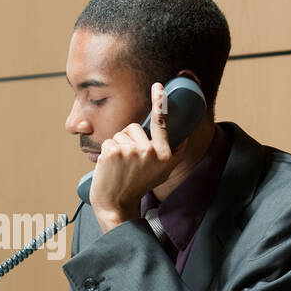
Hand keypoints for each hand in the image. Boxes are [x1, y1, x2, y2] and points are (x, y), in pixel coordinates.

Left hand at [89, 82, 185, 229]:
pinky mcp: (114, 151)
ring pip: (120, 134)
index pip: (162, 123)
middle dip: (128, 140)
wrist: (116, 204)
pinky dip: (106, 152)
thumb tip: (185, 135)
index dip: (160, 102)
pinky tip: (110, 167)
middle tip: (128, 163)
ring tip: (119, 166)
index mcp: (165, 155)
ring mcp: (132, 151)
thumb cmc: (138, 186)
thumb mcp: (162, 172)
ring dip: (117, 146)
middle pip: (134, 128)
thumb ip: (173, 153)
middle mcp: (151, 152)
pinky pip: (108, 141)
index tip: (158, 86)